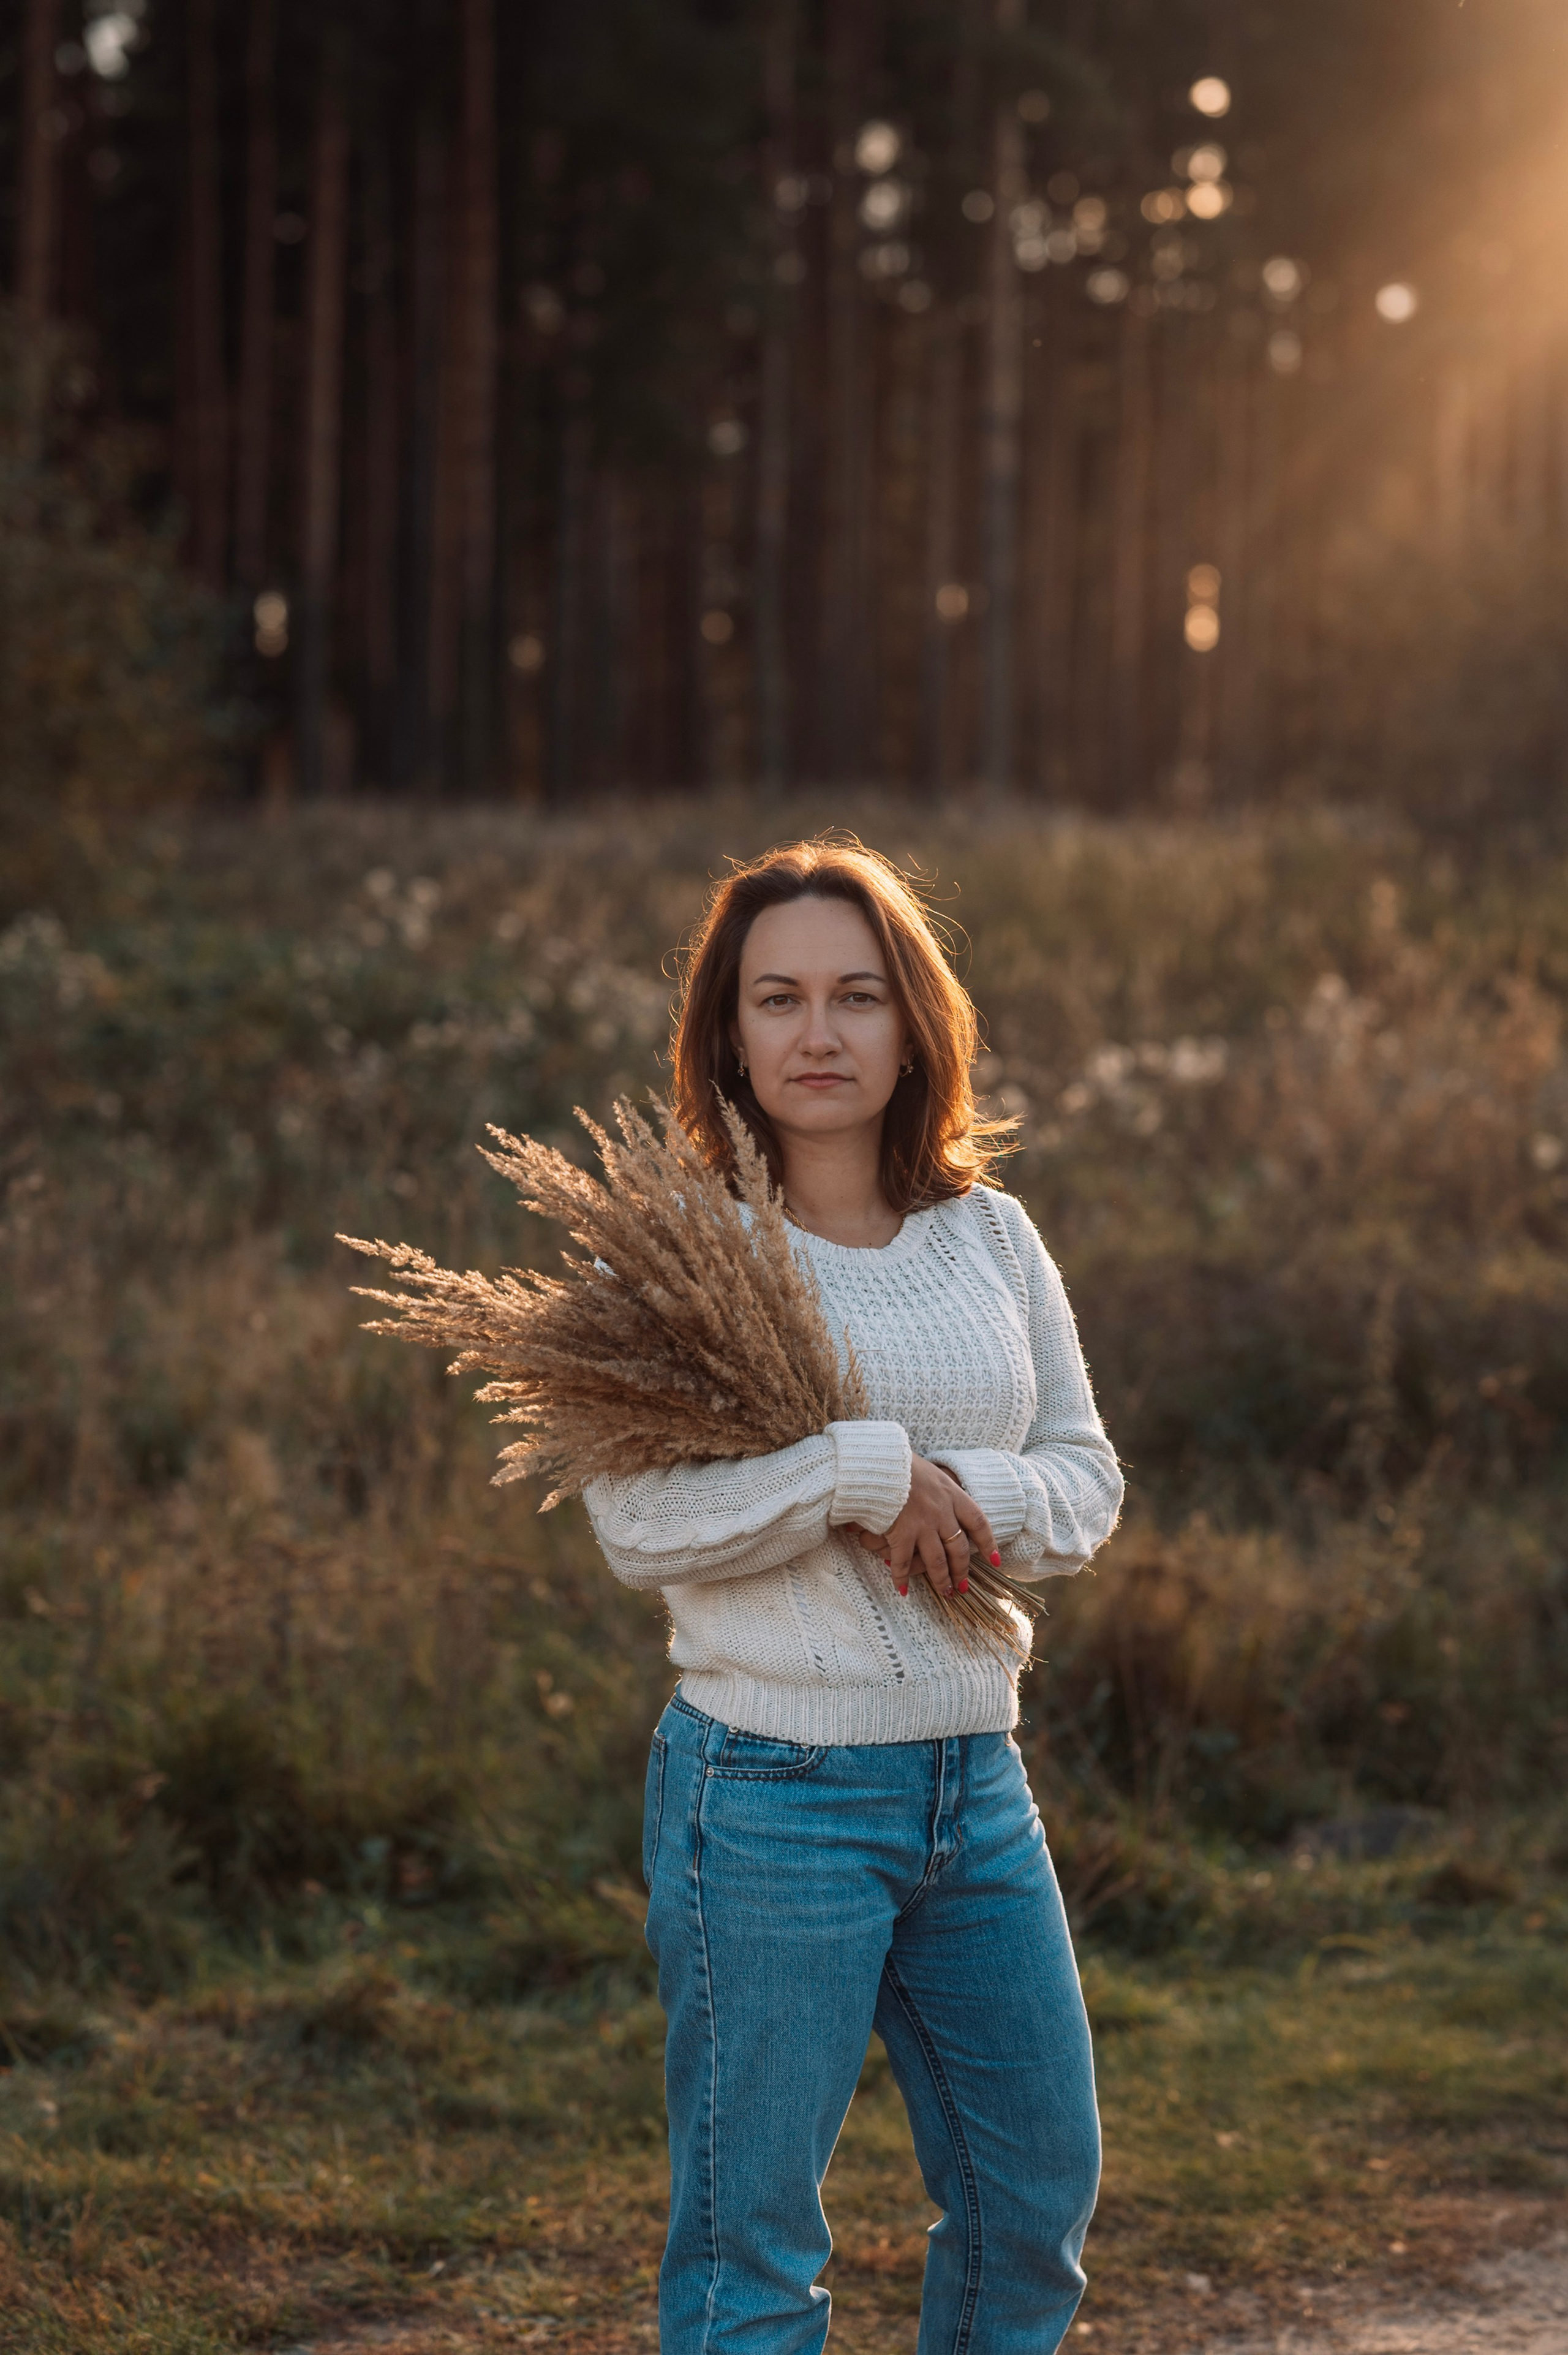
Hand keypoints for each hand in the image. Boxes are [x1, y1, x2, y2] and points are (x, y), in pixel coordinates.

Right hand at [849, 1455, 998, 1597]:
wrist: (881, 1462)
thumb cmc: (902, 1464)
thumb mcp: (931, 1472)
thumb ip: (941, 1489)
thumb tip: (945, 1497)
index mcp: (952, 1494)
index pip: (978, 1522)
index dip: (989, 1543)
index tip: (995, 1560)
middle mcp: (942, 1511)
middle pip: (959, 1548)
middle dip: (962, 1571)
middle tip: (963, 1586)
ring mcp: (923, 1524)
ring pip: (938, 1561)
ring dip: (942, 1580)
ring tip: (946, 1593)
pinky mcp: (902, 1533)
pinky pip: (903, 1562)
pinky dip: (902, 1578)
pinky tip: (903, 1590)